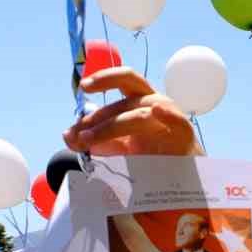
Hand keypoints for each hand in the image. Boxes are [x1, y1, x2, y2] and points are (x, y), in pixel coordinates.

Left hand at [62, 68, 200, 156]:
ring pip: (140, 115)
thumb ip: (95, 140)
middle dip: (99, 118)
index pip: (121, 81)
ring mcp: (170, 117)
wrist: (182, 172)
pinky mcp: (183, 134)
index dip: (103, 80)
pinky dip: (168, 116)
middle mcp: (155, 102)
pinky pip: (178, 122)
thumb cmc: (150, 152)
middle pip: (126, 100)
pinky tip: (157, 111)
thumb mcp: (118, 144)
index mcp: (139, 99)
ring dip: (112, 127)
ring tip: (90, 141)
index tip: (84, 86)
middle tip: (78, 135)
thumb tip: (68, 135)